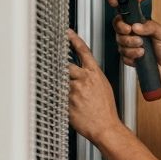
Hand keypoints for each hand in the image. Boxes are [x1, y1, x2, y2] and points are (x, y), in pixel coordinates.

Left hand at [67, 28, 120, 144]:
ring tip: (64, 88)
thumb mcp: (103, 86)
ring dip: (60, 83)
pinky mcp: (67, 101)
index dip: (74, 39)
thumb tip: (83, 72)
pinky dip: (57, 95)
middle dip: (61, 65)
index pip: (84, 51)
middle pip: (66, 64)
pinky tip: (62, 100)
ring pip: (60, 79)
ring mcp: (74, 90)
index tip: (67, 33)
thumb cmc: (106, 109)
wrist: (105, 126)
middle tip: (54, 62)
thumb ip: (91, 77)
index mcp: (95, 73)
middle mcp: (84, 79)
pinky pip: (57, 94)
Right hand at [108, 0, 160, 82]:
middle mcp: (134, 33)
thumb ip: (151, 26)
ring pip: (120, 42)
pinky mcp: (129, 57)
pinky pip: (123, 55)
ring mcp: (131, 45)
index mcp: (142, 24)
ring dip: (131, 46)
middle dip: (124, 31)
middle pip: (118, 27)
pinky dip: (131, 56)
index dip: (118, 7)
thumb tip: (137, 25)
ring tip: (143, 49)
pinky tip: (140, 57)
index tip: (116, 6)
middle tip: (133, 34)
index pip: (127, 14)